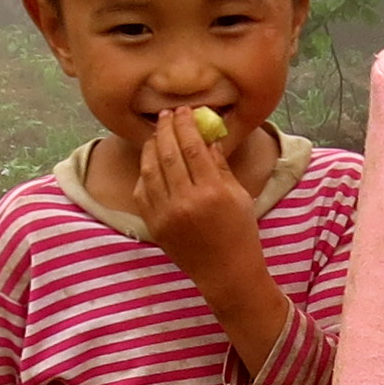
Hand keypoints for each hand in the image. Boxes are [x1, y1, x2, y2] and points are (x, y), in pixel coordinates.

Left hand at [136, 107, 290, 368]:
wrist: (226, 273)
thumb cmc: (240, 232)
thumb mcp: (239, 195)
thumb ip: (220, 165)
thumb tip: (206, 138)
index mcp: (212, 191)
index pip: (193, 147)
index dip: (186, 125)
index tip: (184, 111)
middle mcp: (185, 201)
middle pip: (169, 153)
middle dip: (166, 129)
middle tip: (166, 114)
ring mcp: (166, 214)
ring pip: (151, 170)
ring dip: (152, 147)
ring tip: (157, 133)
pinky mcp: (154, 225)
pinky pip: (143, 191)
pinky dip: (145, 172)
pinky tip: (151, 161)